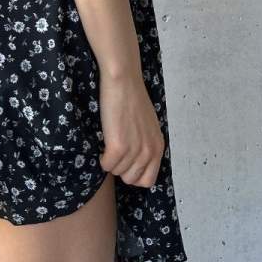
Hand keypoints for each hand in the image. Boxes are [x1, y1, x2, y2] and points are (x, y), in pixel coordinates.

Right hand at [98, 69, 164, 187]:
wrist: (123, 81)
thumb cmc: (132, 98)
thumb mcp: (148, 125)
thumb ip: (146, 144)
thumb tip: (136, 160)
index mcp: (158, 147)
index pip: (147, 180)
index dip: (133, 174)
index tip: (125, 161)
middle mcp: (149, 152)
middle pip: (130, 179)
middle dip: (120, 168)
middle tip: (115, 150)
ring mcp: (134, 151)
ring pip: (117, 172)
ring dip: (110, 161)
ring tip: (109, 142)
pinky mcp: (118, 147)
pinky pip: (107, 165)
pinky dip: (102, 158)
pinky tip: (103, 145)